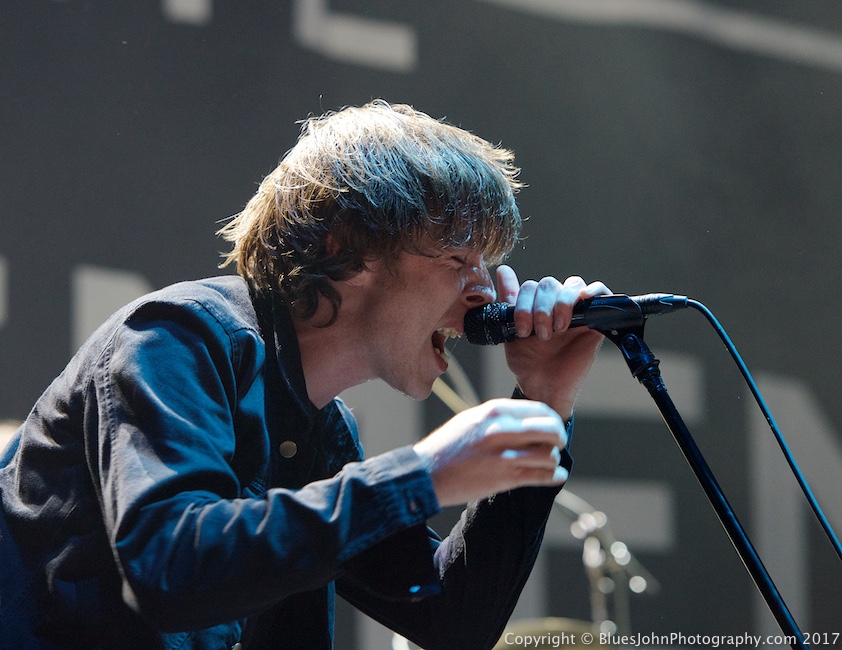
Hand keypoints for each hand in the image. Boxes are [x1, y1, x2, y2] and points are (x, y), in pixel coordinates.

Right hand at [413, 398, 567, 506]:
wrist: (426, 474)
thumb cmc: (448, 447)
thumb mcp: (472, 420)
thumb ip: (499, 417)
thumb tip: (526, 420)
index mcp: (494, 411)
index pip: (539, 410)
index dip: (552, 420)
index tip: (552, 428)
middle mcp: (501, 429)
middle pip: (550, 430)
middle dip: (558, 438)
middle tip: (557, 445)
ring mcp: (504, 454)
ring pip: (548, 455)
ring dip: (552, 461)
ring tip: (548, 464)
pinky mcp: (504, 478)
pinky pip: (541, 476)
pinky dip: (554, 477)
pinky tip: (556, 477)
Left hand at [496, 265, 610, 418]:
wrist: (545, 385)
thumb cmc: (528, 361)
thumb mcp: (511, 329)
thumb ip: (509, 299)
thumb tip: (504, 270)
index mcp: (536, 303)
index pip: (531, 286)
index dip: (524, 305)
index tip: (523, 330)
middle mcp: (556, 303)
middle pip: (550, 284)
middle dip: (541, 308)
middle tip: (541, 334)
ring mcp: (576, 309)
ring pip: (572, 285)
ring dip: (562, 304)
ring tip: (558, 329)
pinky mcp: (596, 319)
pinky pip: (600, 292)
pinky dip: (593, 290)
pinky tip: (583, 299)